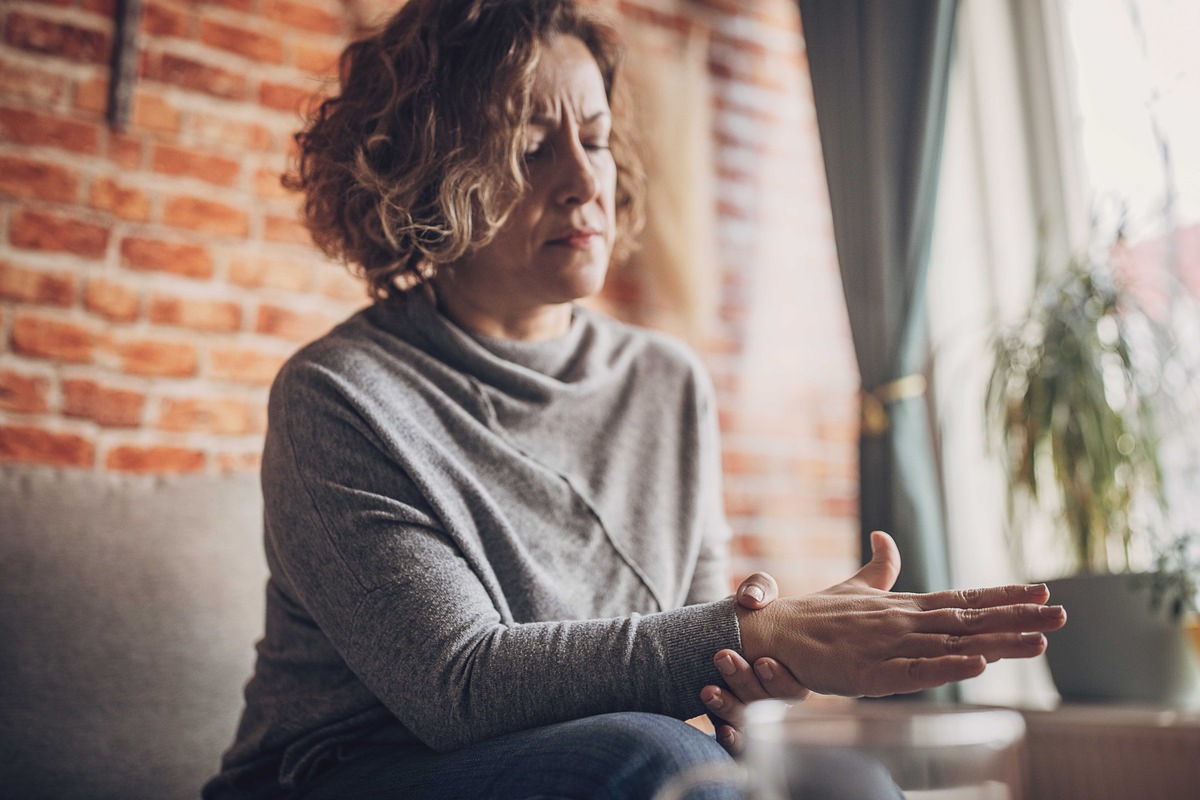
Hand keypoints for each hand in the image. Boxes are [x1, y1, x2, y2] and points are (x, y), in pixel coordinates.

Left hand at [701, 572, 810, 752]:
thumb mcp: (755, 594)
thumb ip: (758, 588)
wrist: (722, 631)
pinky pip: (737, 741)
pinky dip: (730, 738)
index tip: (763, 662)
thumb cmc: (748, 614)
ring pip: (750, 723)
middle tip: (723, 658)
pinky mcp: (731, 721)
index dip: (780, 680)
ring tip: (707, 690)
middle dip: (746, 684)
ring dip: (730, 708)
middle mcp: (776, 695)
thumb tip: (751, 599)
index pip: (793, 686)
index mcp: (791, 670)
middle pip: (769, 704)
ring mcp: (755, 710)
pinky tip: (721, 730)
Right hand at [736, 531, 1066, 697]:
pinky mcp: (870, 672)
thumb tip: (885, 535)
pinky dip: (947, 670)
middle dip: (1018, 618)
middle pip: (970, 620)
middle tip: (1062, 613)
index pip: (963, 599)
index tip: (1042, 590)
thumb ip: (878, 568)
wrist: (774, 631)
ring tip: (1039, 641)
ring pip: (953, 645)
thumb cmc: (816, 615)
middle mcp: (904, 622)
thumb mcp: (854, 590)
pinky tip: (976, 666)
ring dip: (997, 644)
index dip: (1003, 596)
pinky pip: (915, 673)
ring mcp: (889, 645)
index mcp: (905, 606)